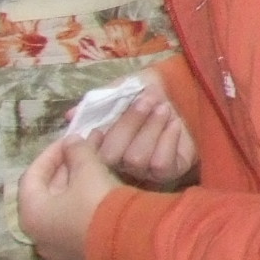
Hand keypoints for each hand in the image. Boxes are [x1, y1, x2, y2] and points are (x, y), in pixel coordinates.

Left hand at [18, 136, 121, 259]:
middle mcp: (38, 232)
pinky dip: (81, 203)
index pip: (32, 175)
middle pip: (46, 192)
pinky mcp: (77, 252)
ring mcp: (57, 246)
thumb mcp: (88, 171)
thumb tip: (72, 141)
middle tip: (85, 149)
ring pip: (61, 208)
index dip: (51, 153)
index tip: (70, 138)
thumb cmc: (97, 204)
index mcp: (31, 212)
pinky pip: (73, 222)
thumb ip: (77, 152)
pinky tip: (100, 190)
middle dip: (66, 167)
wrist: (126, 245)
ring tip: (96, 165)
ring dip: (75, 184)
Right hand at [94, 73, 196, 188]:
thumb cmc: (151, 89)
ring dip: (152, 128)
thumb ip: (99, 100)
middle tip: (149, 100)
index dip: (94, 137)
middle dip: (130, 123)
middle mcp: (120, 161)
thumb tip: (70, 115)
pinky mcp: (168, 172)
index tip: (110, 115)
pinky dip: (168, 140)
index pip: (87, 151)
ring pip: (136, 158)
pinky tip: (175, 125)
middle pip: (112, 155)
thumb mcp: (124, 87)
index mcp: (104, 142)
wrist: (188, 89)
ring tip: (164, 109)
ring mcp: (143, 169)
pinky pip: (160, 164)